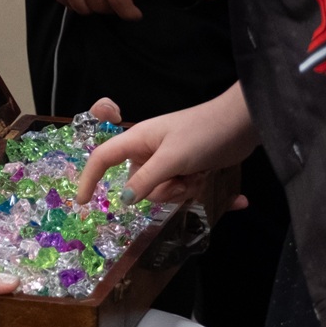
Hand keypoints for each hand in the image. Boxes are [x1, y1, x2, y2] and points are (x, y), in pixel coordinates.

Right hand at [74, 88, 255, 205]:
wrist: (242, 123)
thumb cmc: (203, 133)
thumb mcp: (172, 158)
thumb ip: (146, 179)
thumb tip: (123, 199)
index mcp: (139, 139)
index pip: (103, 158)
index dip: (89, 178)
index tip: (83, 202)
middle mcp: (150, 150)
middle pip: (137, 183)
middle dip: (160, 190)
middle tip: (181, 179)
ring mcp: (170, 159)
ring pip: (160, 189)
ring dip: (180, 189)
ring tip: (199, 174)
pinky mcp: (188, 167)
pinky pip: (180, 187)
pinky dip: (193, 187)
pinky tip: (209, 176)